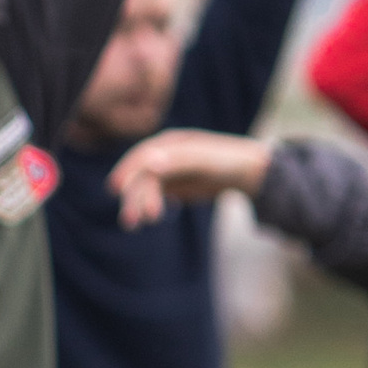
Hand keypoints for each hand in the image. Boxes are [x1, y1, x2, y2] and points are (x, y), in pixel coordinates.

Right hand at [109, 127, 271, 226]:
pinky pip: (157, 195)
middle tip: (131, 222)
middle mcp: (166, 155)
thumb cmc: (229, 161)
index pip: (141, 158)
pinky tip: (155, 216)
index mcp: (170, 143)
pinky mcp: (176, 185)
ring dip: (140, 204)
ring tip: (140, 224)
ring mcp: (170, 171)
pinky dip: (152, 205)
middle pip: (142, 176)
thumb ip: (178, 159)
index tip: (116, 192)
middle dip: (134, 197)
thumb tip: (150, 164)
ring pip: (147, 188)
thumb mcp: (205, 160)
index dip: (126, 173)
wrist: (251, 171)